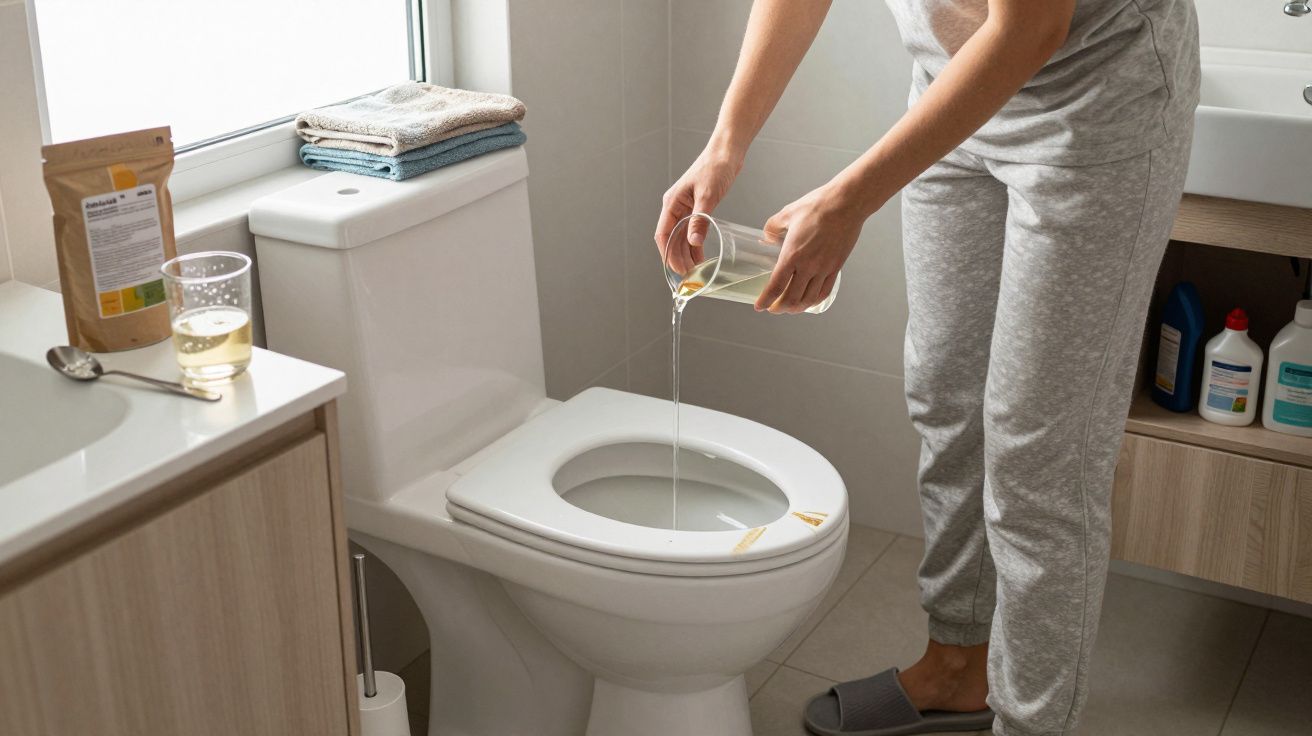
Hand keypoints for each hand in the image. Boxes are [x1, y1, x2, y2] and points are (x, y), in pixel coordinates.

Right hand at [655, 145, 743, 274]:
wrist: (727, 151)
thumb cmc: (715, 167)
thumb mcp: (708, 195)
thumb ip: (700, 220)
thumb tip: (694, 243)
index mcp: (672, 203)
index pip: (663, 234)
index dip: (668, 254)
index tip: (677, 270)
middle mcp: (676, 207)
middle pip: (671, 239)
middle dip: (678, 258)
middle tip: (689, 276)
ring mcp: (686, 208)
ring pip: (681, 237)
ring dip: (686, 254)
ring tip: (695, 272)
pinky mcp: (697, 208)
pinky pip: (692, 231)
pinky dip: (695, 245)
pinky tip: (701, 257)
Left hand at [755, 183, 866, 313]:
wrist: (846, 203)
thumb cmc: (818, 206)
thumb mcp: (788, 213)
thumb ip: (773, 227)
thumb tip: (767, 236)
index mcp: (792, 254)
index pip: (776, 286)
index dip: (765, 300)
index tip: (759, 306)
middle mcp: (808, 266)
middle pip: (791, 298)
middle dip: (779, 308)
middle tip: (773, 308)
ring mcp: (824, 268)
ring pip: (808, 299)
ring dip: (797, 308)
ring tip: (789, 307)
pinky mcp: (836, 267)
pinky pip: (824, 291)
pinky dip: (814, 300)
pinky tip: (809, 300)